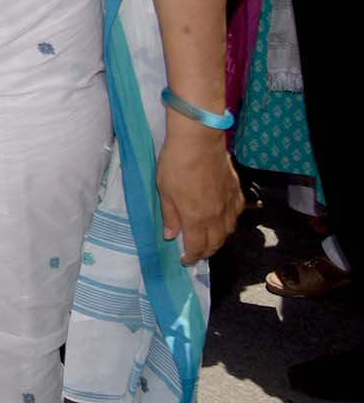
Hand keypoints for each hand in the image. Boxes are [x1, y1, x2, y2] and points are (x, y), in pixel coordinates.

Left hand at [156, 123, 242, 263]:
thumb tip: (171, 235)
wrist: (199, 142)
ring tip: (209, 238)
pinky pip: (237, 214)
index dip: (191, 257)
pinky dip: (230, 222)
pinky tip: (223, 218)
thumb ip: (169, 215)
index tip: (185, 260)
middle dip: (206, 251)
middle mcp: (217, 216)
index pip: (197, 247)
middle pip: (216, 242)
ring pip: (229, 231)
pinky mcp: (237, 191)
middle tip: (196, 252)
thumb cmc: (176, 165)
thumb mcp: (164, 191)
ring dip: (219, 239)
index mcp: (197, 218)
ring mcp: (230, 204)